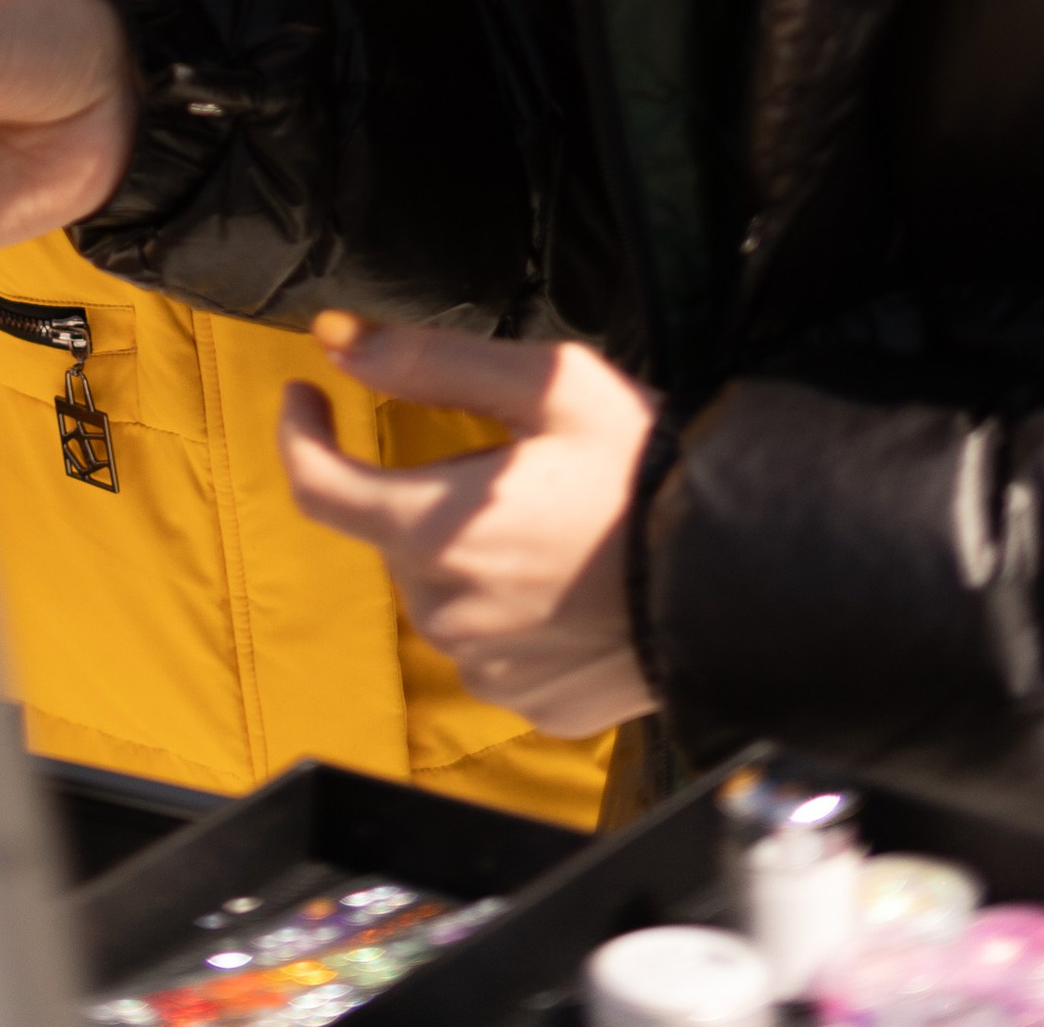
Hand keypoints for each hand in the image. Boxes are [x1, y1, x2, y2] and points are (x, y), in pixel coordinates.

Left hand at [278, 320, 658, 736]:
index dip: (298, 432)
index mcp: (437, 530)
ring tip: (554, 524)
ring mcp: (490, 669)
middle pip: (395, 535)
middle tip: (510, 462)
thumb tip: (335, 339)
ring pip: (443, 593)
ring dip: (470, 553)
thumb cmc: (645, 470)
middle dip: (428, 492)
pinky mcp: (534, 704)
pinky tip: (570, 583)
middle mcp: (447, 612)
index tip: (307, 394)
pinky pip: (493, 647)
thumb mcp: (544, 384)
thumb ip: (426, 361)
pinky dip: (512, 610)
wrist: (746, 575)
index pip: (317, 486)